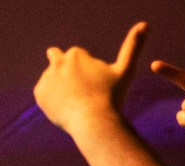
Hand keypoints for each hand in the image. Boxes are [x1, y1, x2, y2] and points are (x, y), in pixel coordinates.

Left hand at [33, 22, 148, 133]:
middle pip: (56, 57)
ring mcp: (47, 78)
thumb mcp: (125, 70)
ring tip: (73, 100)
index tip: (92, 80)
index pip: (77, 56)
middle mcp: (58, 63)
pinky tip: (64, 105)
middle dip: (64, 67)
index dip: (85, 68)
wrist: (94, 123)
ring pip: (51, 78)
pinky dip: (51, 98)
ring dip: (58, 84)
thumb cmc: (111, 97)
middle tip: (75, 83)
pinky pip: (43, 93)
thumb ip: (133, 47)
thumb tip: (144, 24)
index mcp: (76, 54)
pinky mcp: (39, 94)